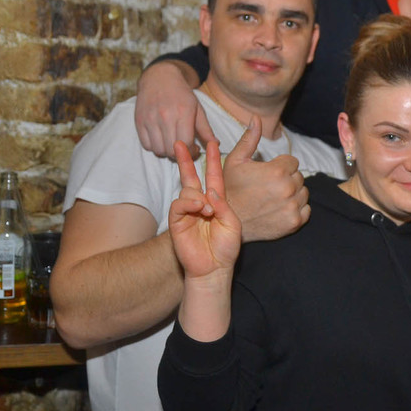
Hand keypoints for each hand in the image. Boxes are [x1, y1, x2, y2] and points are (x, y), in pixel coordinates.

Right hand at [136, 61, 214, 158]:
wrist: (159, 78)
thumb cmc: (182, 94)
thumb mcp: (198, 108)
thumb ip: (206, 129)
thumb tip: (215, 145)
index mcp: (183, 113)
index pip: (186, 143)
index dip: (192, 151)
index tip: (195, 149)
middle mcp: (165, 116)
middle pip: (171, 150)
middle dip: (180, 154)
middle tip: (185, 149)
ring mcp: (150, 119)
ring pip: (158, 150)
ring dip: (167, 152)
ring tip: (173, 144)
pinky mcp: (139, 121)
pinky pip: (146, 145)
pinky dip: (154, 147)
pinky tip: (162, 139)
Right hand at [169, 139, 241, 278]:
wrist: (214, 268)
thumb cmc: (226, 247)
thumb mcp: (233, 223)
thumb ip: (224, 205)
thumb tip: (210, 192)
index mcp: (216, 201)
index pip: (213, 176)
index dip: (213, 160)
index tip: (211, 142)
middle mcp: (200, 203)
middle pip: (192, 176)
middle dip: (186, 159)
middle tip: (179, 142)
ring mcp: (188, 211)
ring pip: (188, 189)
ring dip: (198, 194)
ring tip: (207, 209)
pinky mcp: (177, 221)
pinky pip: (180, 203)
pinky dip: (189, 203)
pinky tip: (199, 209)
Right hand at [222, 117, 310, 241]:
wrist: (226, 220)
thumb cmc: (229, 189)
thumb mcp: (235, 161)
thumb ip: (249, 139)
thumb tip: (256, 118)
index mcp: (277, 171)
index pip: (292, 162)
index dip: (279, 166)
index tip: (266, 174)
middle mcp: (288, 189)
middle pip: (299, 177)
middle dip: (286, 179)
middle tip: (268, 187)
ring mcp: (292, 207)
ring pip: (303, 193)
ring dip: (293, 194)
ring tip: (273, 198)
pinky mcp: (294, 223)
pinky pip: (306, 210)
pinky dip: (297, 209)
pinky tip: (280, 209)